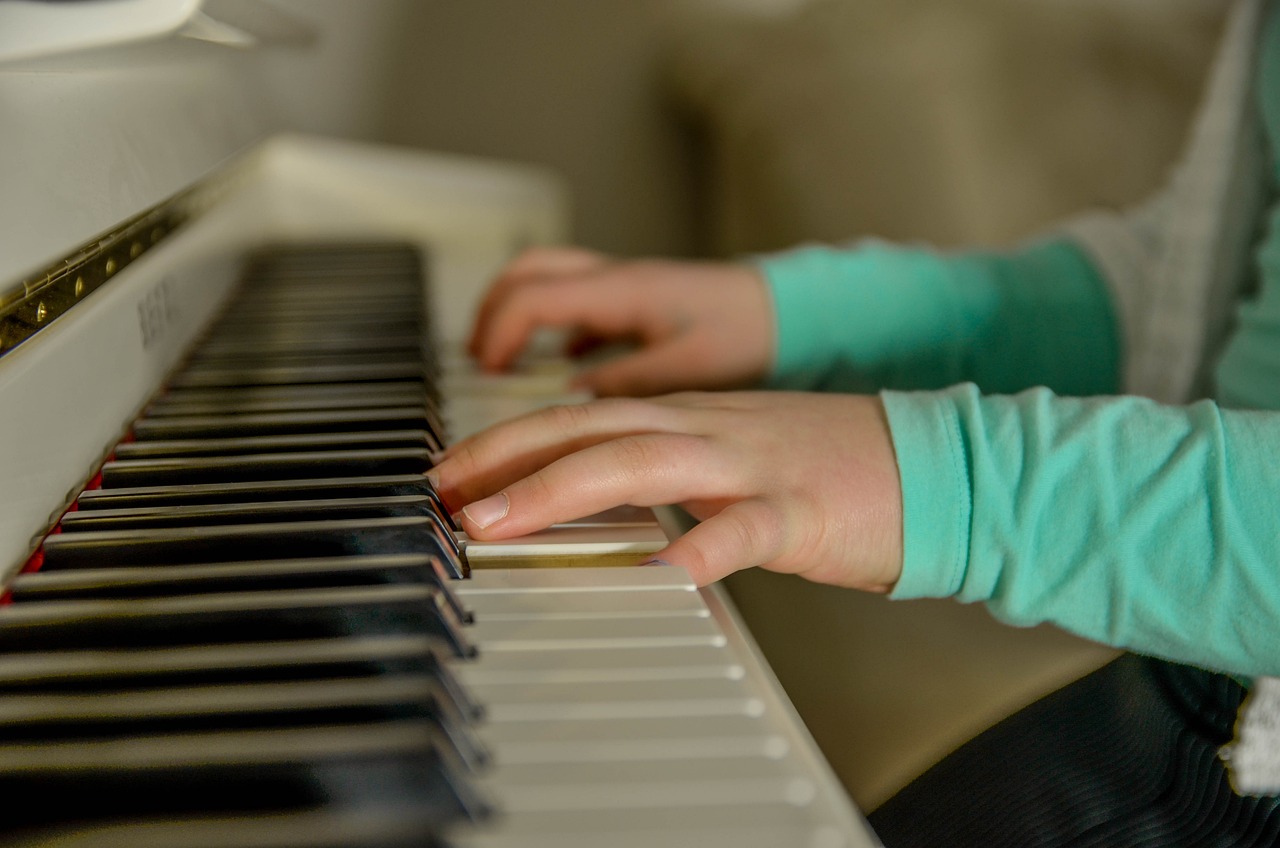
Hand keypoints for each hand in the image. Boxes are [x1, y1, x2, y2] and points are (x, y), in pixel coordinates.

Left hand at [429, 391, 903, 590]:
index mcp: (691, 419)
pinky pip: (745, 528)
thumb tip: (600, 497)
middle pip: (590, 430)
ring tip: (496, 521)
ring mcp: (752, 465)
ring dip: (560, 490)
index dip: (508, 441)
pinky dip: (699, 546)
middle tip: (442, 495)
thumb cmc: (831, 470)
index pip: (581, 418)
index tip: (452, 472)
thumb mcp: (736, 456)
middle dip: (505, 459)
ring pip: (643, 464)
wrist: (934, 464)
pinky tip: (660, 571)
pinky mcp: (801, 510)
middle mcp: (707, 429)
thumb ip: (670, 470)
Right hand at [467, 246, 773, 396]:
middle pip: (527, 274)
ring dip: (519, 316)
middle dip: (491, 313)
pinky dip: (557, 330)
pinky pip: (581, 306)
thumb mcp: (689, 368)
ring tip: (504, 364)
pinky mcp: (640, 305)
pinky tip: (562, 369)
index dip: (497, 334)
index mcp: (622, 291)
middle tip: (477, 361)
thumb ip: (627, 383)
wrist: (794, 314)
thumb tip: (571, 399)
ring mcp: (626, 289)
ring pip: (550, 284)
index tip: (486, 374)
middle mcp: (617, 281)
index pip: (532, 298)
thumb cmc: (750, 334)